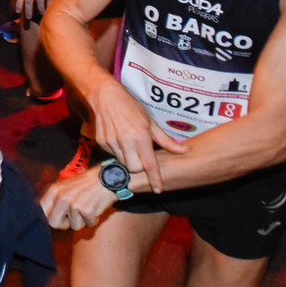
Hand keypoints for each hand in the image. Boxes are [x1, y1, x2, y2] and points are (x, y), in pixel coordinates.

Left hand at [40, 167, 116, 229]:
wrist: (107, 177)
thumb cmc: (86, 184)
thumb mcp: (64, 186)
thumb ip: (53, 199)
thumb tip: (43, 215)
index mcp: (53, 191)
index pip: (40, 211)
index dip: (49, 217)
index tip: (57, 216)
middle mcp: (61, 198)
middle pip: (53, 223)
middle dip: (64, 224)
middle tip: (73, 216)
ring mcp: (73, 204)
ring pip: (74, 226)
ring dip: (82, 220)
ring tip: (87, 207)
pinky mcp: (86, 210)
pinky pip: (89, 224)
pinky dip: (94, 219)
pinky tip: (95, 208)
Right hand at [88, 78, 187, 192]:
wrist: (104, 97)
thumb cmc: (130, 107)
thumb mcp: (150, 122)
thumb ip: (166, 140)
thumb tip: (184, 150)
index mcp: (140, 136)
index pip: (149, 164)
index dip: (155, 178)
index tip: (158, 189)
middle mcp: (125, 142)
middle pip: (134, 168)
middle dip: (139, 166)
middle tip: (141, 155)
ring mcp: (111, 143)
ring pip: (123, 163)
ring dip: (128, 159)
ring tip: (129, 144)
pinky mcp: (101, 142)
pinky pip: (112, 155)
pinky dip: (118, 151)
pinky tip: (118, 138)